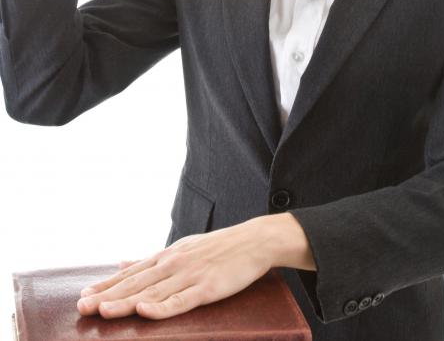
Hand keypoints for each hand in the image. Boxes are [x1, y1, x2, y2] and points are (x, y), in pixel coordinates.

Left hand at [76, 219, 272, 319]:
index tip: (83, 295)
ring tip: (103, 311)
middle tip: (82, 306)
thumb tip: (122, 262)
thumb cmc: (218, 248)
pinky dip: (162, 306)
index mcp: (167, 256)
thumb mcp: (181, 248)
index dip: (106, 285)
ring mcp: (190, 275)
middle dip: (107, 295)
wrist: (254, 241)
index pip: (131, 273)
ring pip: (153, 292)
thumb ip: (151, 259)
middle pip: (136, 283)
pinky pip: (181, 300)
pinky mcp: (207, 288)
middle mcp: (173, 263)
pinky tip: (146, 310)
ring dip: (126, 302)